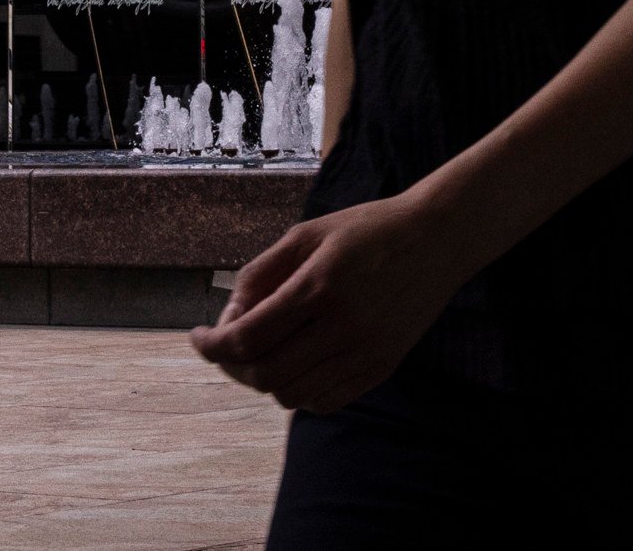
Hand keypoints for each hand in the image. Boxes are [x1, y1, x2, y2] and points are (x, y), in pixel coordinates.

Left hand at [189, 194, 468, 413]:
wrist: (436, 239)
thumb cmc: (365, 230)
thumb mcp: (306, 235)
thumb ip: (260, 274)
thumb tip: (229, 318)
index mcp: (319, 286)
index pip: (247, 339)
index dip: (210, 346)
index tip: (195, 337)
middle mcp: (343, 326)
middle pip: (265, 375)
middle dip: (232, 366)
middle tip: (224, 346)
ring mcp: (365, 353)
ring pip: (292, 395)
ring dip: (264, 379)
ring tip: (261, 350)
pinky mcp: (381, 368)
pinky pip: (325, 402)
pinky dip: (298, 391)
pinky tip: (295, 363)